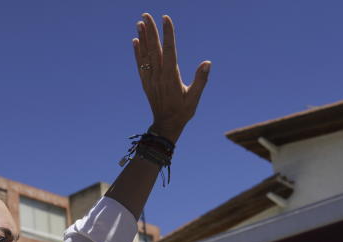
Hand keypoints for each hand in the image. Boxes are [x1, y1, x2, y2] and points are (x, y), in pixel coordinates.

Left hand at [133, 13, 210, 141]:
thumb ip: (201, 80)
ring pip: (145, 55)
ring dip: (142, 38)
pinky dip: (137, 53)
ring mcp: (150, 79)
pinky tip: (135, 41)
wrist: (166, 126)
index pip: (169, 50)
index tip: (166, 18)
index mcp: (171, 77)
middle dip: (151, 30)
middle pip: (153, 49)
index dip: (167, 34)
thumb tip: (207, 63)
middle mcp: (158, 76)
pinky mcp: (146, 83)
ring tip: (139, 23)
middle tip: (146, 15)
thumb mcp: (195, 97)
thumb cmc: (183, 112)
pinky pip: (140, 65)